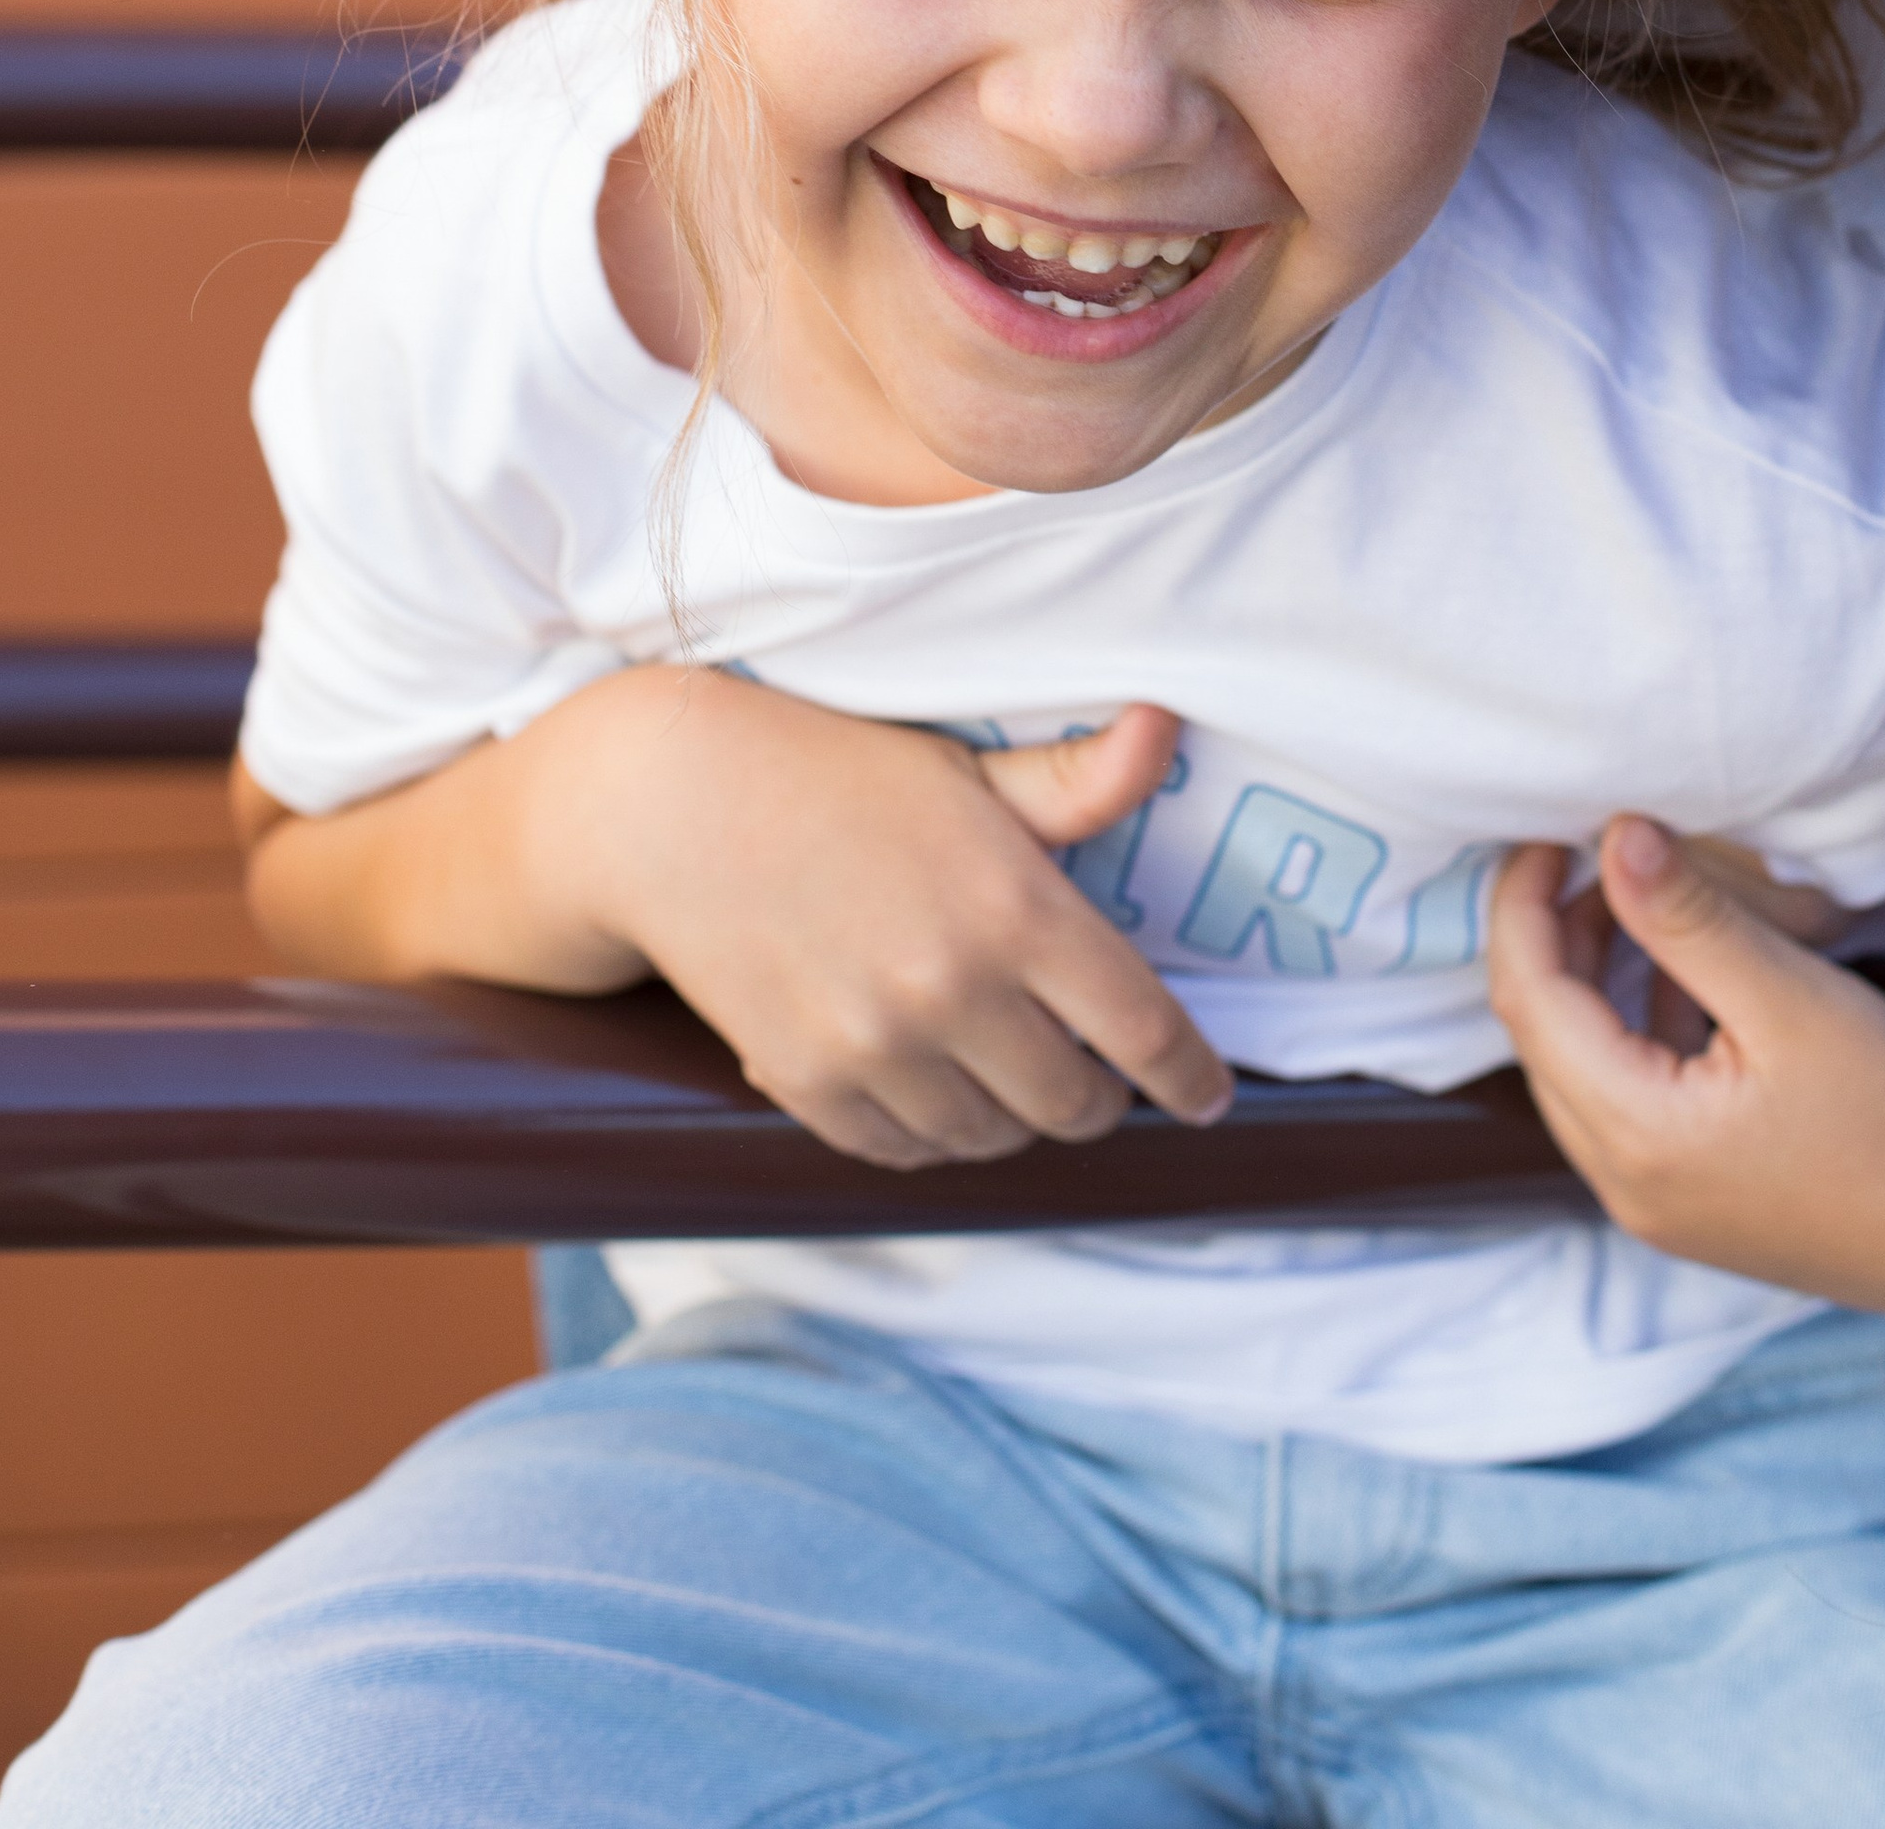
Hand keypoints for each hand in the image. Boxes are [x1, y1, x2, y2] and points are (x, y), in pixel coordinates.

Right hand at [563, 675, 1233, 1169]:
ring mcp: (876, 1048)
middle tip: (1097, 1070)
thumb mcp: (963, 767)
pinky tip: (933, 1087)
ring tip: (1011, 1073)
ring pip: (992, 1139)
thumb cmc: (837, 772)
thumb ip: (1072, 780)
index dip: (1193, 1078)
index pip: (1142, 1031)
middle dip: (1103, 1096)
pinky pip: (903, 1154)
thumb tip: (1165, 731)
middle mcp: (953, 990)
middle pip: (1076, 1105)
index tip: (1210, 1096)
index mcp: (1013, 907)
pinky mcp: (807, 1085)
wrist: (674, 805)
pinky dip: (933, 1135)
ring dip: (1016, 1117)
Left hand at [1489, 817, 1884, 1315]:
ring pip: (1580, 1071)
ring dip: (1593, 981)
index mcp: (1639, 1138)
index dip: (1523, 904)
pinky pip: (1627, 1105)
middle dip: (1551, 938)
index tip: (1548, 831)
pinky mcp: (1696, 1207)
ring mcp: (1659, 1208)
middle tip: (1587, 854)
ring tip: (1631, 897)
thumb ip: (1690, 916)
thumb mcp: (1792, 994)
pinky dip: (1634, 1029)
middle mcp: (1628, 1188)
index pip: (1530, 1000)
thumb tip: (1612, 834)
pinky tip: (1681, 977)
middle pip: (1544, 1039)